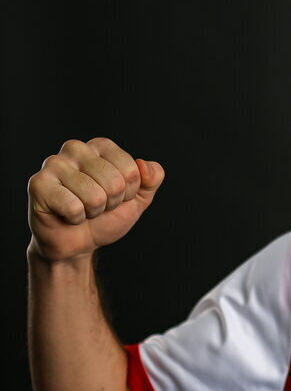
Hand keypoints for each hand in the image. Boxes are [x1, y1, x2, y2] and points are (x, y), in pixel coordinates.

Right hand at [27, 137, 164, 262]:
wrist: (78, 243)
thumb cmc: (105, 217)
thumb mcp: (138, 199)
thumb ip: (152, 179)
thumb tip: (145, 165)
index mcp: (101, 146)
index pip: (132, 170)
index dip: (129, 193)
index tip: (116, 197)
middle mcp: (76, 149)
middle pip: (115, 183)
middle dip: (111, 203)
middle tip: (96, 206)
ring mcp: (54, 164)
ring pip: (95, 196)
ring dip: (92, 212)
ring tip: (82, 210)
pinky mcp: (38, 184)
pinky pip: (73, 206)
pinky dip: (75, 218)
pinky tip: (66, 215)